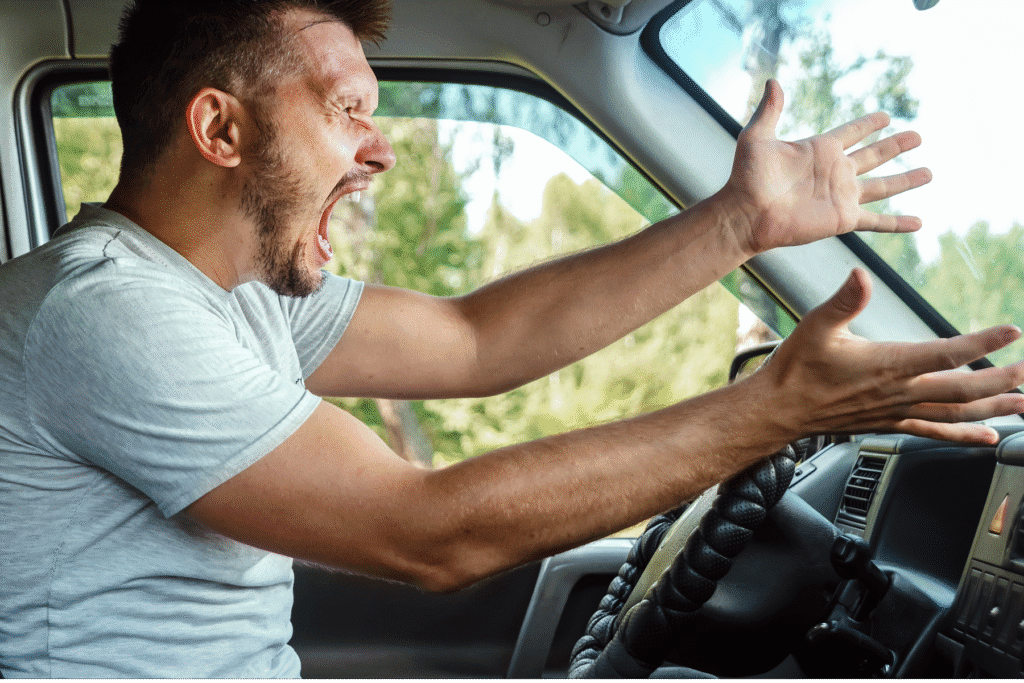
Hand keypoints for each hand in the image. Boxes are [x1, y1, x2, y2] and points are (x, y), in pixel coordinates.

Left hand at [724, 79, 932, 255]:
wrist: (747, 213)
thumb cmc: (747, 177)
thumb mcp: (757, 137)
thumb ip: (770, 110)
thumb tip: (773, 80)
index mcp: (820, 149)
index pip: (852, 132)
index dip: (868, 124)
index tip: (885, 117)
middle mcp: (835, 171)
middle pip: (874, 155)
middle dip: (895, 146)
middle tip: (918, 136)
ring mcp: (842, 195)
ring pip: (882, 186)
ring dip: (905, 180)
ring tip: (929, 172)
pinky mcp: (843, 218)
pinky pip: (877, 221)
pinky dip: (898, 223)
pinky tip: (918, 222)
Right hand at [752, 269, 1023, 444]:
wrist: (778, 410)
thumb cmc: (796, 369)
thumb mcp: (816, 326)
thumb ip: (844, 300)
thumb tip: (861, 275)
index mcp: (887, 365)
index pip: (946, 355)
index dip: (982, 344)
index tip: (1011, 331)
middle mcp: (898, 392)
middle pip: (962, 390)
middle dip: (1001, 382)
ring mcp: (896, 411)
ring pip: (955, 413)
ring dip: (994, 409)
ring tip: (1022, 405)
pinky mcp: (889, 422)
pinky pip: (934, 431)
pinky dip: (964, 434)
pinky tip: (986, 436)